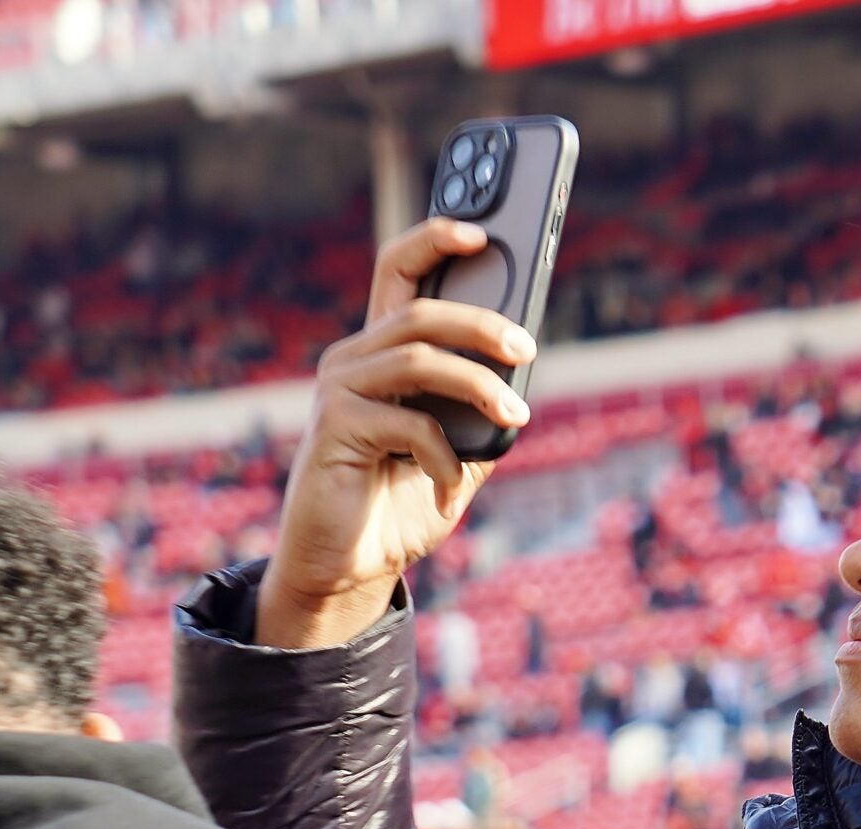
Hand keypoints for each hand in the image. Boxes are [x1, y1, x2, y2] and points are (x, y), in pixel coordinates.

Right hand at [258, 218, 534, 649]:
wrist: (348, 569)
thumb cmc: (398, 506)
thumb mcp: (456, 456)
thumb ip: (481, 415)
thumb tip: (523, 378)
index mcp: (380, 353)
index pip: (399, 271)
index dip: (434, 238)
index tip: (482, 229)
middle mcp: (352, 360)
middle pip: (418, 308)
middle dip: (481, 320)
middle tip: (526, 347)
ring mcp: (338, 390)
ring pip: (418, 357)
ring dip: (477, 385)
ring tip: (514, 417)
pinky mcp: (334, 427)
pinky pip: (409, 424)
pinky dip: (444, 460)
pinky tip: (450, 491)